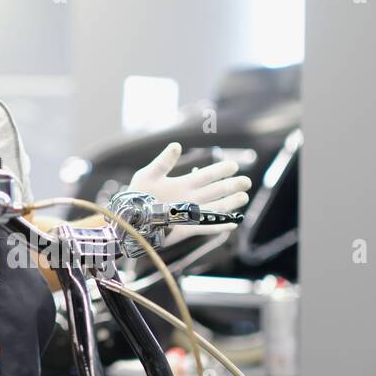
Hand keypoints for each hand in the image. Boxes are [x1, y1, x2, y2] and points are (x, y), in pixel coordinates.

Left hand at [125, 142, 250, 244]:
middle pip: (215, 191)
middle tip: (246, 182)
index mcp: (183, 184)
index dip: (220, 170)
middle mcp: (190, 198)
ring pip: (215, 208)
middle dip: (231, 186)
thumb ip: (163, 162)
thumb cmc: (136, 196)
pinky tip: (233, 224)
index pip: (206, 175)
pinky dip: (220, 226)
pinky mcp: (186, 229)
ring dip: (229, 203)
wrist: (129, 220)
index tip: (234, 165)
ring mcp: (190, 214)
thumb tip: (176, 145)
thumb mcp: (147, 175)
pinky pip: (206, 228)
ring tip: (244, 198)